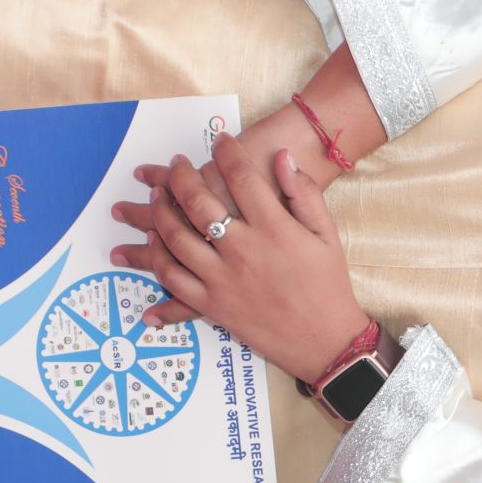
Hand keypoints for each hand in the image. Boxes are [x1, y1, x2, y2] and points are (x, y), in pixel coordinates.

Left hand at [109, 133, 370, 381]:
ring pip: (176, 237)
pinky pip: (172, 278)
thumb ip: (304, 193)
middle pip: (198, 202)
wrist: (324, 340)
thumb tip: (283, 157)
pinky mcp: (210, 305)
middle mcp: (243, 250)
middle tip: (178, 165)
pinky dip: (157, 258)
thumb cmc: (328, 285)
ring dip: (160, 211)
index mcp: (275, 229)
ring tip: (156, 196)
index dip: (227, 152)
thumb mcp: (326, 234)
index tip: (220, 141)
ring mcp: (222, 279)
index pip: (241, 177)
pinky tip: (153, 242)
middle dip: (181, 175)